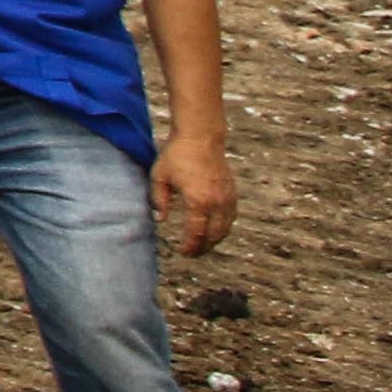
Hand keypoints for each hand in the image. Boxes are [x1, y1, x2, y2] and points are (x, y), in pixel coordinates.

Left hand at [151, 132, 238, 256]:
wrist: (201, 137)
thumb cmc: (177, 155)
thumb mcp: (160, 177)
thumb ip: (159, 201)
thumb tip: (161, 220)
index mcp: (198, 201)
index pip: (196, 233)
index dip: (190, 246)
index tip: (182, 252)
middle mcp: (216, 202)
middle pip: (213, 236)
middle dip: (203, 248)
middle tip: (192, 254)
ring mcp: (227, 197)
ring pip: (225, 228)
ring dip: (215, 240)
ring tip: (202, 246)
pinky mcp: (232, 192)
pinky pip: (231, 217)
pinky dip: (224, 227)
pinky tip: (214, 230)